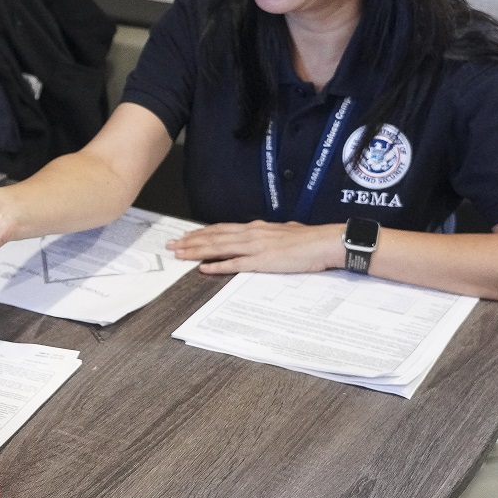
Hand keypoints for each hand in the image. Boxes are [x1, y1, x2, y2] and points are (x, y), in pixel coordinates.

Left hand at [168, 220, 341, 275]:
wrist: (325, 242)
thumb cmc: (309, 240)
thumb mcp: (284, 233)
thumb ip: (270, 237)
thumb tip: (265, 238)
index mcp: (256, 228)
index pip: (221, 229)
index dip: (201, 233)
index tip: (185, 236)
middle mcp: (251, 234)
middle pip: (214, 236)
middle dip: (190, 241)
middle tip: (171, 245)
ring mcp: (256, 246)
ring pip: (219, 247)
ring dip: (197, 251)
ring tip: (180, 254)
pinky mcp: (263, 260)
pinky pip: (235, 263)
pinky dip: (218, 266)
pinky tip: (204, 268)